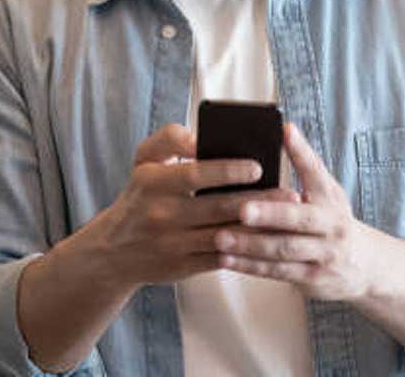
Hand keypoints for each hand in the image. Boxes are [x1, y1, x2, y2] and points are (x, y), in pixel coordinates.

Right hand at [84, 123, 299, 287]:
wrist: (114, 250)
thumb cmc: (140, 194)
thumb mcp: (144, 158)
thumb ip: (171, 138)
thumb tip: (200, 137)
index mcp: (152, 182)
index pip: (195, 174)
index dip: (228, 171)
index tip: (258, 167)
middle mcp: (161, 214)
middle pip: (217, 207)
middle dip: (258, 200)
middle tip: (290, 193)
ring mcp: (172, 244)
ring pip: (224, 235)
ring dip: (258, 227)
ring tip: (287, 217)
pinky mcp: (182, 267)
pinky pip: (221, 258)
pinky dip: (246, 250)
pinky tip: (268, 240)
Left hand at [214, 123, 378, 301]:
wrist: (364, 265)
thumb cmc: (332, 220)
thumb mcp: (326, 192)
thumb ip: (305, 166)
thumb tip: (285, 129)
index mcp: (330, 197)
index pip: (316, 170)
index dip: (301, 151)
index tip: (284, 132)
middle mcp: (331, 225)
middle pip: (298, 219)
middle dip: (269, 214)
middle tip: (242, 209)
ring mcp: (323, 254)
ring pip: (283, 249)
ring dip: (250, 245)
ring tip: (221, 236)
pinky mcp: (312, 278)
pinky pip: (277, 272)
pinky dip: (250, 266)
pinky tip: (227, 259)